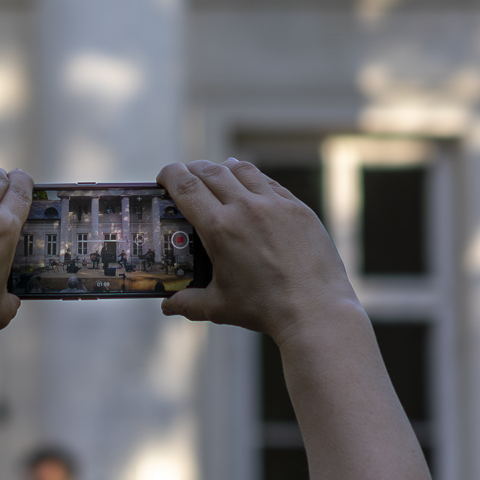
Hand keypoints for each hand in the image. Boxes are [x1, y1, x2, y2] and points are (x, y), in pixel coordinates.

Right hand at [156, 159, 357, 342]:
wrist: (316, 310)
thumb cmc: (265, 309)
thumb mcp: (219, 307)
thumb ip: (187, 303)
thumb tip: (167, 305)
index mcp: (220, 229)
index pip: (186, 186)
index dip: (170, 175)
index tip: (164, 177)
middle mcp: (247, 208)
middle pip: (210, 171)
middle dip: (192, 170)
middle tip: (185, 177)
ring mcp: (276, 205)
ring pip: (241, 169)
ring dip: (222, 168)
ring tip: (216, 174)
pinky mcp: (298, 209)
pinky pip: (269, 183)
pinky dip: (253, 180)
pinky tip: (250, 188)